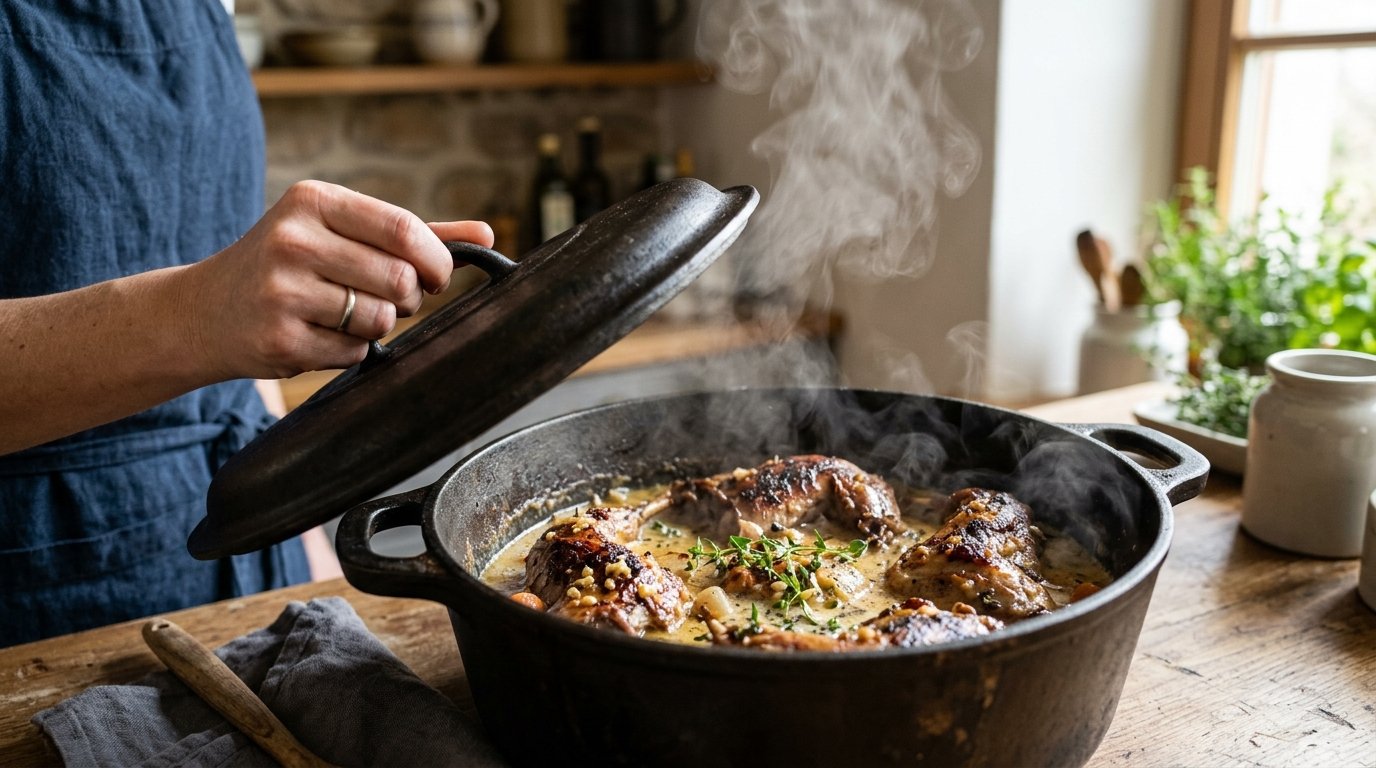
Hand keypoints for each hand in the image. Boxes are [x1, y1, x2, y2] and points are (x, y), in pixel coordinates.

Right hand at [183, 181, 493, 378]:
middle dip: (408, 297)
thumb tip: (486, 234)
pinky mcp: (279, 338)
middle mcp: (292, 240)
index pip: (402, 228)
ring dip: (378, 325)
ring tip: (343, 313)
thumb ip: (415, 231)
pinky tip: (317, 334)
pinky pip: (352, 353)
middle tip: (388, 297)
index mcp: (313, 201)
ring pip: (380, 320)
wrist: (205, 311)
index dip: (435, 259)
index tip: (438, 276)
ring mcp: (282, 291)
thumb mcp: (340, 230)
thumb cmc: (288, 263)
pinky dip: (349, 351)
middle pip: (399, 279)